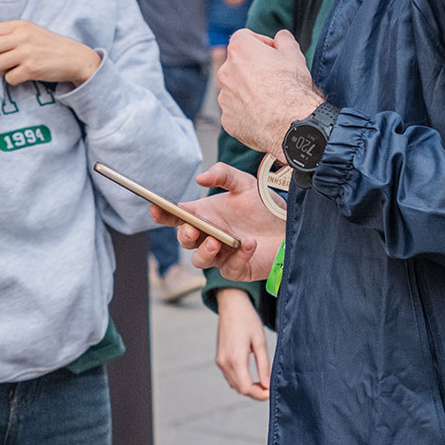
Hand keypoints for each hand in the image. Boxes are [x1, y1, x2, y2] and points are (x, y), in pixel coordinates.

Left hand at [0, 20, 100, 86]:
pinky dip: (12, 80)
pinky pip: (9, 78)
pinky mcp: (31, 69)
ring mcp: (26, 53)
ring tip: (12, 69)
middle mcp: (22, 37)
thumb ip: (11, 33)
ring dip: (0, 70)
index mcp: (20, 26)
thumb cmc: (51, 46)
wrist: (75, 58)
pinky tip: (22, 76)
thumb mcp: (31, 31)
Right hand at [149, 162, 283, 281]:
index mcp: (204, 215)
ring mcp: (221, 255)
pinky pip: (230, 268)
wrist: (289, 225)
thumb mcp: (244, 183)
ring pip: (200, 260)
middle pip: (186, 240)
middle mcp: (208, 236)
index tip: (156, 207)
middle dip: (185, 235)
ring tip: (216, 241)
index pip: (177, 217)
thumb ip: (223, 175)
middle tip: (193, 228)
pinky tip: (249, 244)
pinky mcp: (238, 269)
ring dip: (205, 251)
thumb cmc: (264, 206)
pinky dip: (238, 256)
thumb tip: (200, 179)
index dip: (162, 214)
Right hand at [216, 288, 270, 400]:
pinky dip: (240, 381)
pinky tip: (252, 376)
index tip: (271, 392)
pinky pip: (229, 377)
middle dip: (255, 393)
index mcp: (235, 358)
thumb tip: (267, 385)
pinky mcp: (219, 359)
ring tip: (263, 383)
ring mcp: (220, 361)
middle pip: (239, 389)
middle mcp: (224, 362)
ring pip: (234, 384)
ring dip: (247, 388)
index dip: (259, 394)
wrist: (231, 305)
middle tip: (269, 389)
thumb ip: (264, 365)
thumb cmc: (248, 320)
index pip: (246, 388)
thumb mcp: (260, 342)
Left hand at [218, 29, 322, 157]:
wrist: (291, 123)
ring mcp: (224, 97)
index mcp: (240, 50)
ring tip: (270, 99)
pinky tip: (264, 115)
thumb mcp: (294, 55)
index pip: (244, 37)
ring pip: (235, 88)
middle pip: (237, 64)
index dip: (261, 43)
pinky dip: (246, 112)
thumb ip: (284, 41)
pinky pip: (236, 111)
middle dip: (253, 67)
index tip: (273, 52)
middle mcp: (226, 72)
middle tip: (274, 77)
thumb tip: (281, 37)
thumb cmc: (292, 88)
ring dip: (248, 90)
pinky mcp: (228, 119)